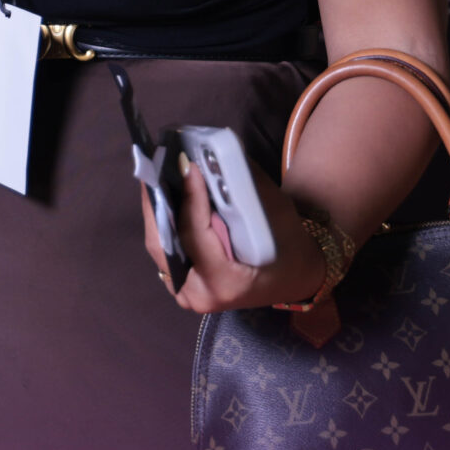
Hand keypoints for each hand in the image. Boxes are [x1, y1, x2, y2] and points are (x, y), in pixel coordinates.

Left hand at [140, 149, 328, 314]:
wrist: (293, 279)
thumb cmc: (289, 247)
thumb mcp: (275, 214)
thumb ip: (241, 186)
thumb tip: (212, 154)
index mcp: (225, 284)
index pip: (195, 236)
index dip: (189, 199)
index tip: (187, 165)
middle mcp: (198, 295)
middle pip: (164, 243)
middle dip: (159, 201)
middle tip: (159, 164)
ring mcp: (185, 293)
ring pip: (159, 245)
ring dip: (156, 208)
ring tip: (156, 173)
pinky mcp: (180, 284)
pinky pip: (165, 248)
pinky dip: (163, 221)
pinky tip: (164, 195)